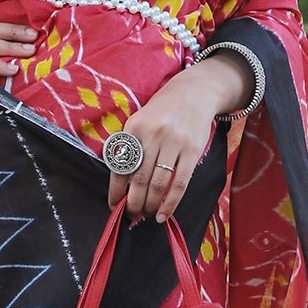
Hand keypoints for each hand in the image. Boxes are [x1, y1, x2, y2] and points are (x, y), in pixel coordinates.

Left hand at [110, 56, 248, 223]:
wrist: (194, 93)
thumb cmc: (161, 113)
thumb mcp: (139, 121)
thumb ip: (129, 146)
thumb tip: (120, 184)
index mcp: (134, 128)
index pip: (120, 166)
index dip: (115, 191)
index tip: (114, 206)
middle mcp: (153, 135)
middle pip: (139, 179)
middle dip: (133, 203)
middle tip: (131, 215)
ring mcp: (174, 142)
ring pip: (158, 184)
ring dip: (150, 205)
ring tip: (146, 215)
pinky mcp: (192, 150)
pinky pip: (180, 183)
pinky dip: (170, 203)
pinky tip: (163, 215)